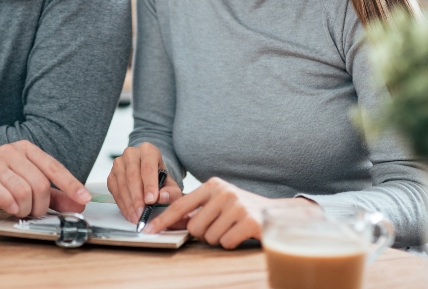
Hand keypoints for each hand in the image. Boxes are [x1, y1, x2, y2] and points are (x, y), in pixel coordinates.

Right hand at [0, 140, 91, 217]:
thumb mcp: (26, 184)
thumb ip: (53, 195)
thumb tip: (78, 204)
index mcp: (27, 150)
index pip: (54, 167)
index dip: (71, 185)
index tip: (84, 199)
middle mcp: (12, 152)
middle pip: (39, 183)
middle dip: (41, 205)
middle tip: (35, 213)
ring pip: (22, 189)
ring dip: (25, 208)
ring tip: (20, 211)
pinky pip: (1, 191)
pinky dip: (9, 205)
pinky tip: (10, 209)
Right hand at [106, 142, 182, 222]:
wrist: (149, 175)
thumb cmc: (160, 178)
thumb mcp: (171, 184)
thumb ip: (171, 191)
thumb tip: (162, 197)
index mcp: (148, 150)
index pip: (148, 167)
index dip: (149, 185)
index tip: (151, 201)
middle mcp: (131, 154)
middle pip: (132, 176)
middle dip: (137, 198)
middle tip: (142, 213)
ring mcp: (119, 163)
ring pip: (122, 184)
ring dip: (129, 203)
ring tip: (136, 217)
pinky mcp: (111, 175)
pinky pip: (115, 191)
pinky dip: (122, 204)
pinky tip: (129, 213)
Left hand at [141, 177, 316, 249]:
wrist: (278, 213)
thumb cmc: (242, 209)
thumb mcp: (219, 202)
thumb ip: (197, 209)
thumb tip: (172, 221)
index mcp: (212, 185)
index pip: (180, 205)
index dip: (163, 220)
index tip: (149, 230)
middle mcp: (224, 192)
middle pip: (195, 227)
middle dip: (205, 233)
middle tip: (221, 226)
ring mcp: (237, 205)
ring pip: (210, 237)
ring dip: (220, 238)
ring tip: (233, 228)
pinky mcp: (248, 221)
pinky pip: (226, 242)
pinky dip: (232, 242)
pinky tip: (241, 233)